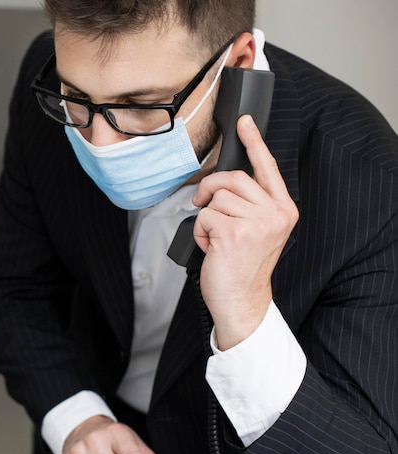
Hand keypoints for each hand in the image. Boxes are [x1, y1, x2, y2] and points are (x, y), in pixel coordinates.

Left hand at [193, 114, 297, 349]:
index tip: (244, 122)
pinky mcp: (234, 234)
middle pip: (233, 178)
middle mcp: (274, 214)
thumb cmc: (245, 268)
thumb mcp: (259, 232)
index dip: (254, 142)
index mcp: (283, 210)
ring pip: (217, 198)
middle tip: (204, 206)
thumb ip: (251, 205)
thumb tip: (225, 183)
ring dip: (206, 218)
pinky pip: (204, 216)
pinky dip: (199, 232)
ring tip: (215, 239)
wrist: (242, 301)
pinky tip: (210, 248)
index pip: (267, 168)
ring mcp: (256, 223)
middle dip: (211, 190)